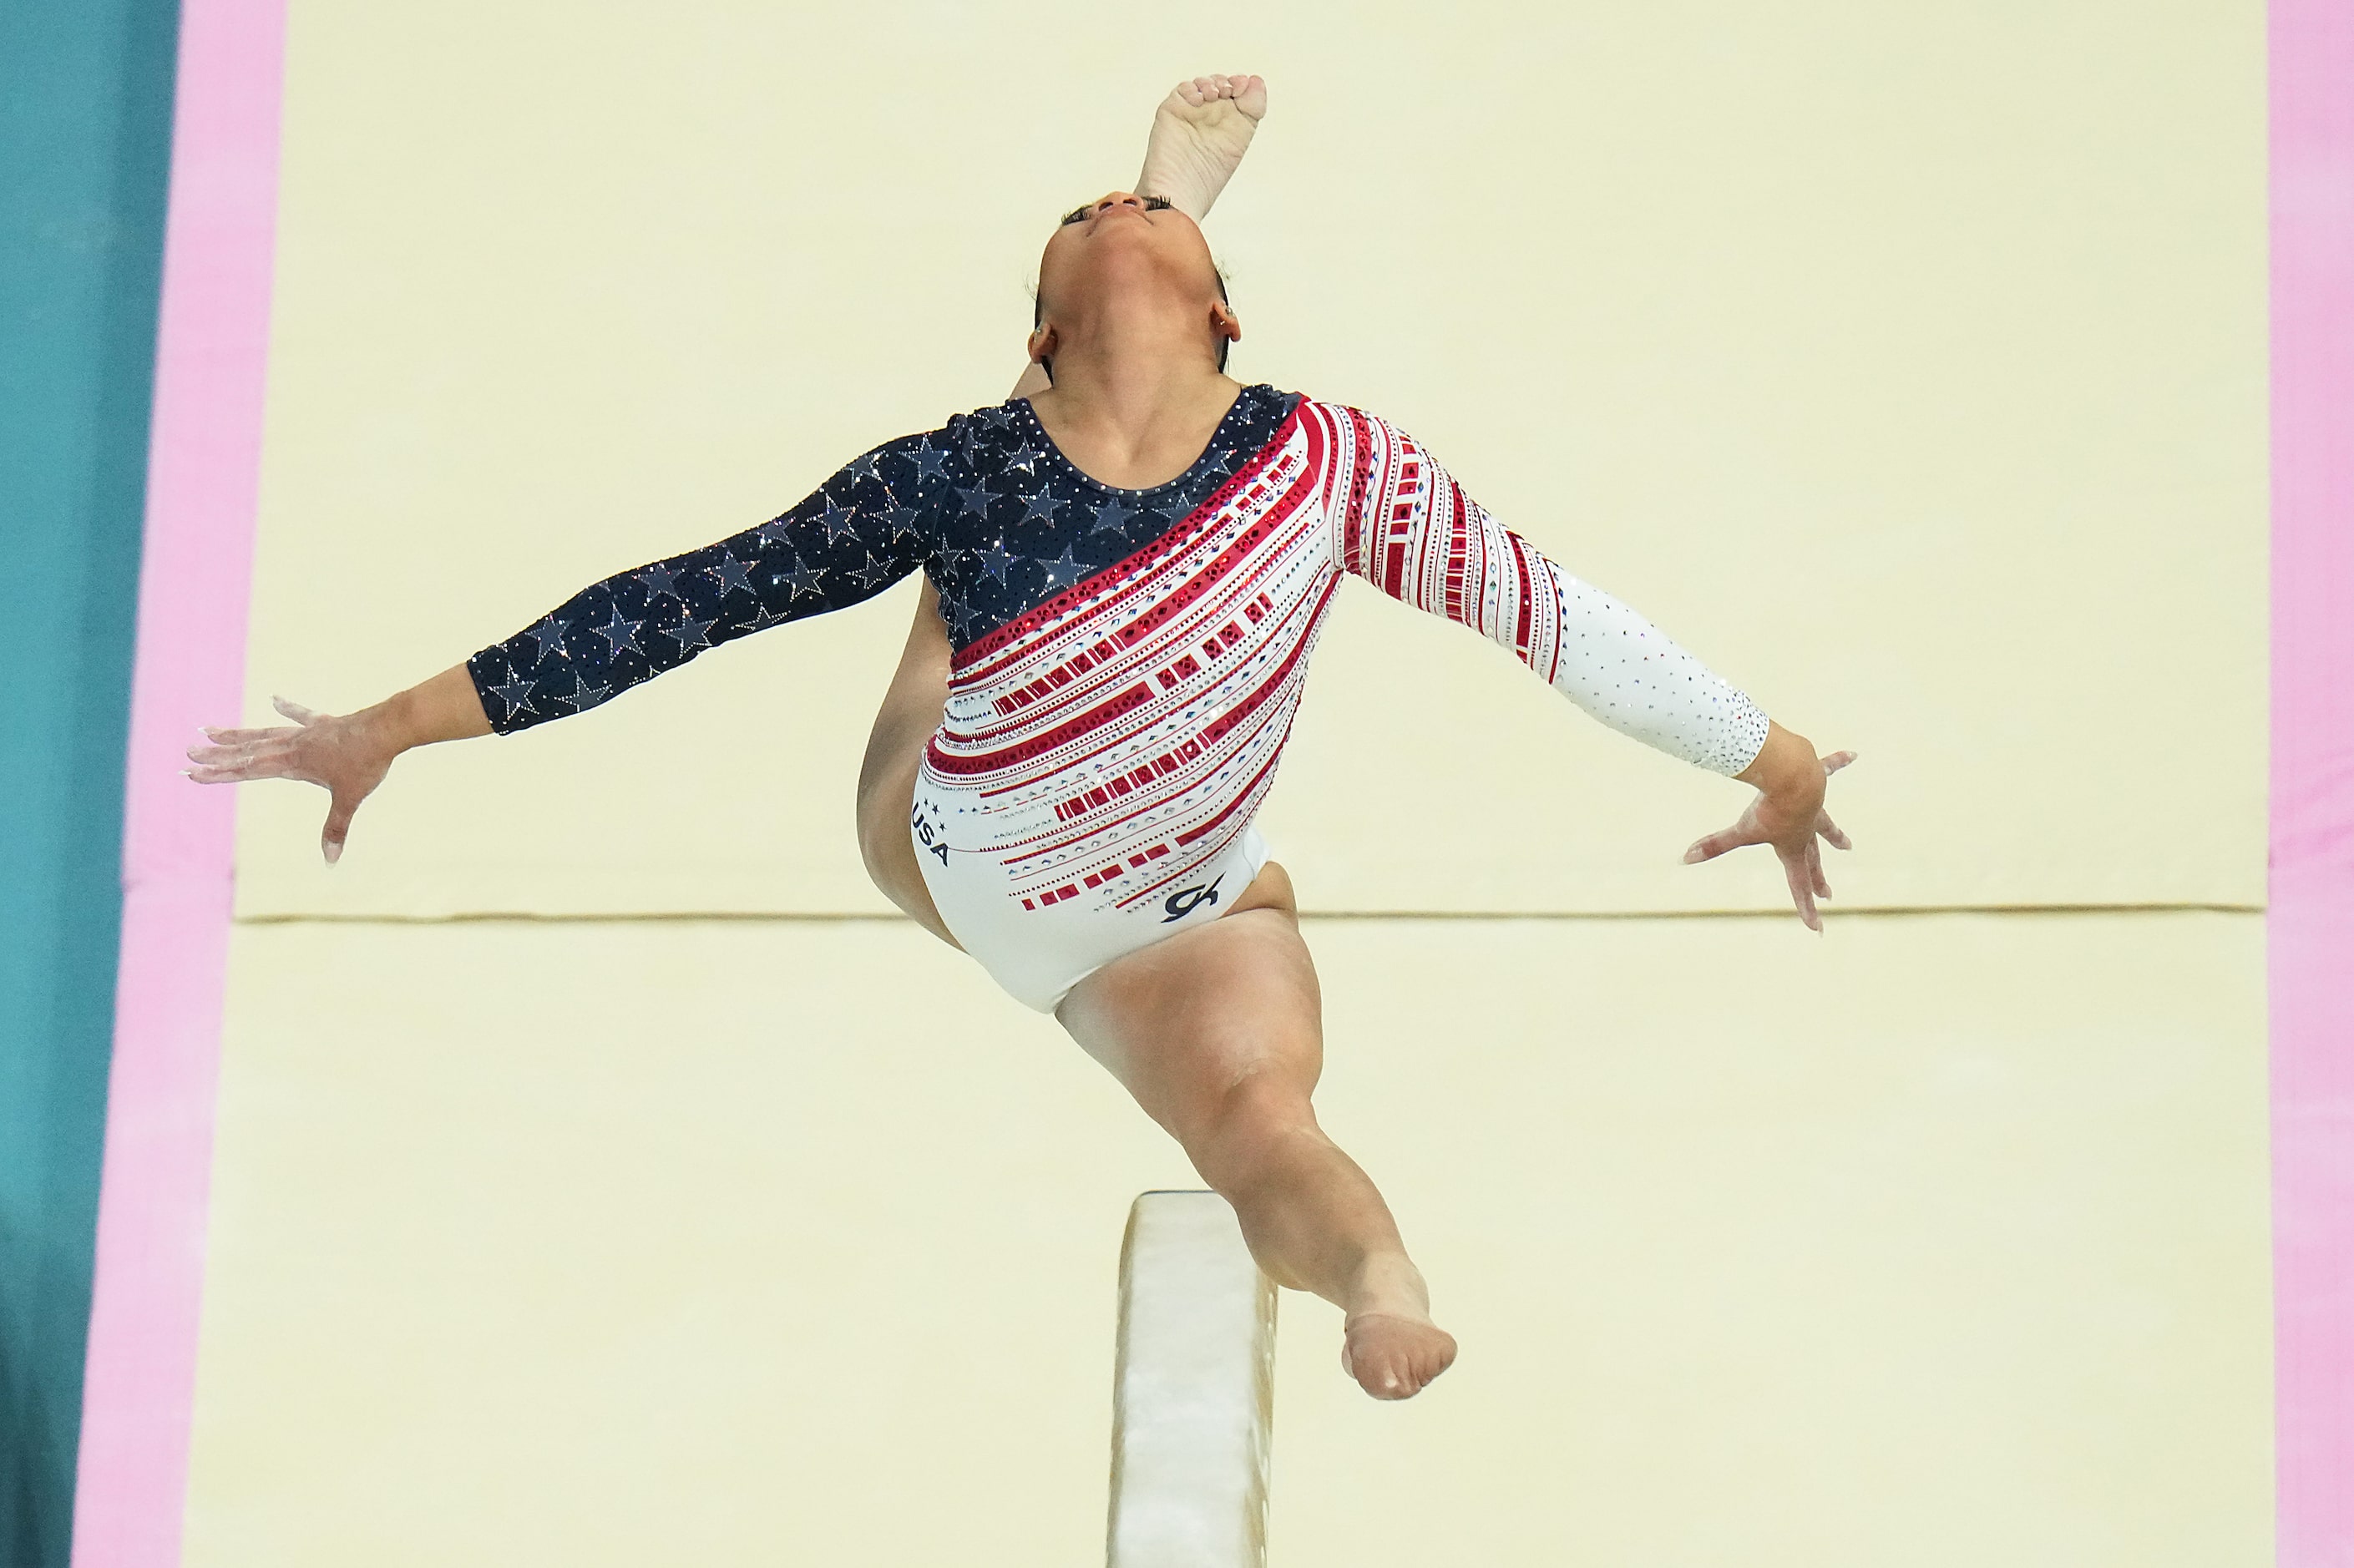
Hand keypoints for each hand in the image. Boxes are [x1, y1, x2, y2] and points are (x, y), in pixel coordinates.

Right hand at [185, 695, 398, 863]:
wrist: (388, 728)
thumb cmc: (367, 763)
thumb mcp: (350, 799)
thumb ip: (336, 829)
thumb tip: (331, 862)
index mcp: (292, 764)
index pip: (247, 770)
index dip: (219, 774)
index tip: (191, 773)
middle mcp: (292, 745)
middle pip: (247, 750)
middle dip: (217, 754)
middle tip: (188, 751)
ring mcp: (307, 732)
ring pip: (263, 733)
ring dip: (237, 734)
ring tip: (210, 729)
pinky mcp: (324, 723)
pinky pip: (300, 715)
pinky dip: (287, 708)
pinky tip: (274, 698)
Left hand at [1684, 749, 1856, 930]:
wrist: (1793, 776)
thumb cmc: (1769, 807)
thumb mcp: (1741, 829)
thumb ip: (1714, 845)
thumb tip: (1684, 859)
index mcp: (1792, 846)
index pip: (1798, 885)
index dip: (1805, 909)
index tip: (1816, 930)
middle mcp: (1806, 829)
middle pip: (1812, 860)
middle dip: (1817, 879)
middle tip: (1828, 894)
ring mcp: (1815, 805)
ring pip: (1825, 825)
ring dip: (1835, 836)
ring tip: (1846, 846)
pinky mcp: (1817, 779)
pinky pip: (1829, 769)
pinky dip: (1838, 762)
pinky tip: (1852, 755)